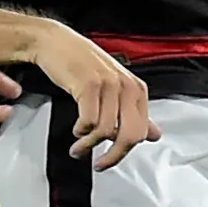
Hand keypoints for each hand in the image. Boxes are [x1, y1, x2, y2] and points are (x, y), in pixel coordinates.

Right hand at [27, 25, 156, 171]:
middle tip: (99, 164)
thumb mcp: (113, 86)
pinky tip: (76, 130)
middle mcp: (126, 86)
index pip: (141, 130)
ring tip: (78, 148)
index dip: (125, 151)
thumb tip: (153, 134)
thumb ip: (133, 112)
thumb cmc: (81, 63)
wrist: (54, 42)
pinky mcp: (89, 85)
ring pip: (106, 131)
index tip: (110, 159)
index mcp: (136, 88)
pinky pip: (89, 121)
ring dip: (89, 145)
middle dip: (113, 156)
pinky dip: (81, 132)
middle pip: (129, 134)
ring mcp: (108, 85)